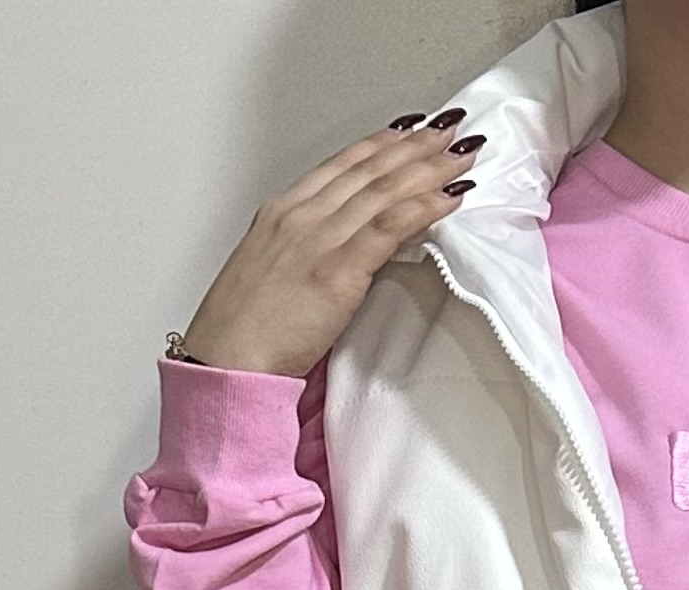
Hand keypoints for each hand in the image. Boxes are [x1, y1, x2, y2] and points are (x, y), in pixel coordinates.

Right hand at [178, 108, 484, 377]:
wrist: (228, 360)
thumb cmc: (244, 331)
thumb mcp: (271, 273)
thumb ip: (305, 251)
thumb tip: (337, 249)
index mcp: (280, 213)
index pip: (340, 165)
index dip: (380, 144)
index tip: (410, 130)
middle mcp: (300, 217)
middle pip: (367, 170)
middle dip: (414, 146)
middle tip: (449, 130)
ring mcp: (319, 240)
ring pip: (383, 190)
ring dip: (428, 169)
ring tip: (461, 154)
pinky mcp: (338, 271)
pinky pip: (389, 227)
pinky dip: (423, 207)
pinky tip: (449, 196)